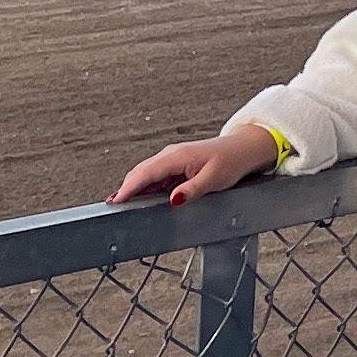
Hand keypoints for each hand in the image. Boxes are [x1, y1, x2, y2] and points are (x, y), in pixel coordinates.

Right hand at [112, 122, 279, 207]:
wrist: (243, 149)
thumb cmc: (231, 160)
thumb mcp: (214, 179)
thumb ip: (192, 190)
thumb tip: (173, 200)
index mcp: (177, 156)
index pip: (146, 173)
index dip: (129, 188)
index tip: (117, 201)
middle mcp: (171, 155)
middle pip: (141, 172)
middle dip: (126, 188)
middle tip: (113, 207)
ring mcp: (173, 158)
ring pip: (147, 174)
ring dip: (134, 187)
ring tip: (122, 204)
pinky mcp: (177, 164)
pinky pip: (156, 175)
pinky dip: (146, 186)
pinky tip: (141, 197)